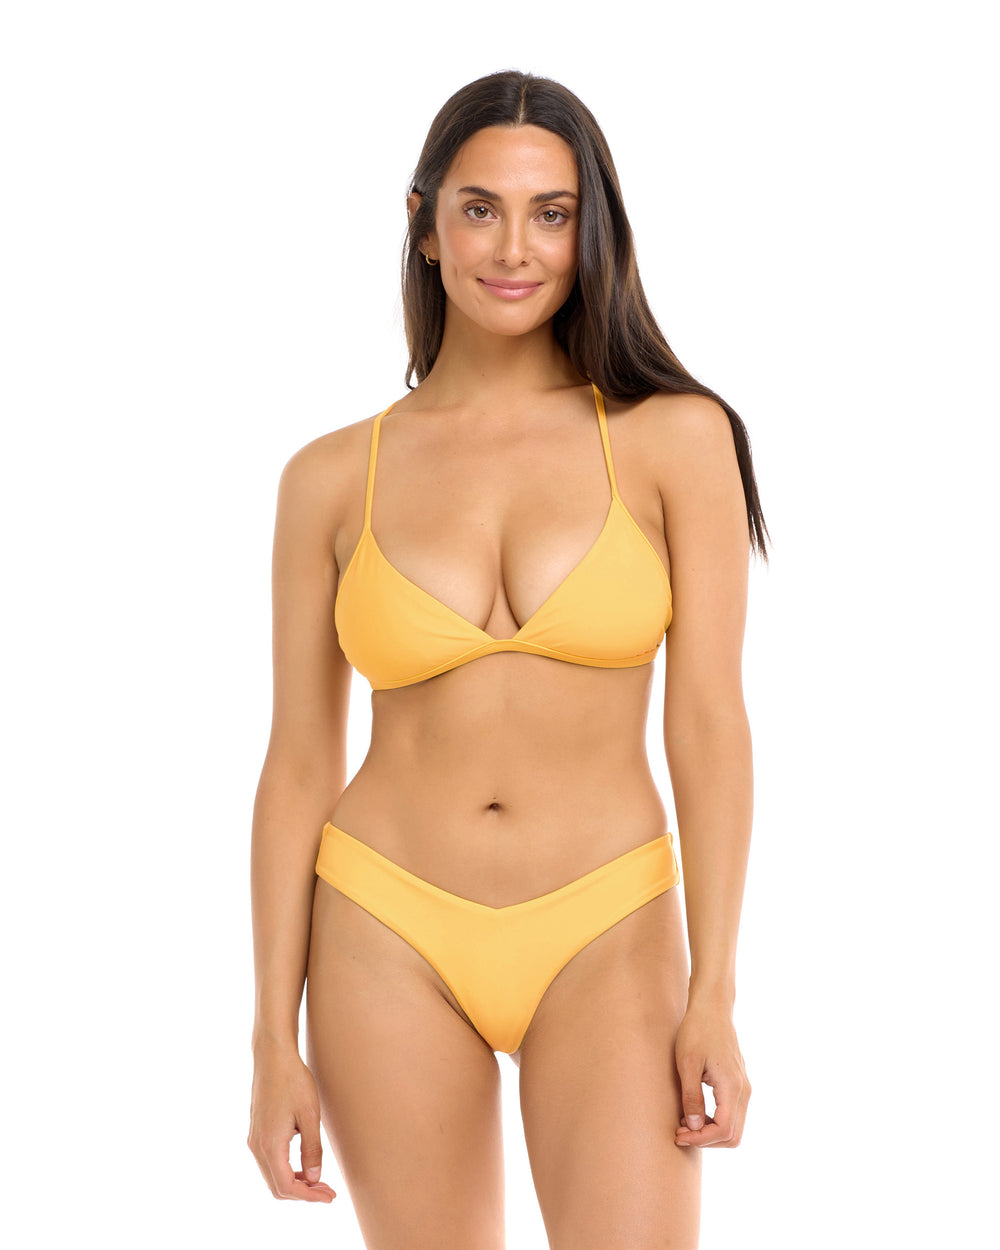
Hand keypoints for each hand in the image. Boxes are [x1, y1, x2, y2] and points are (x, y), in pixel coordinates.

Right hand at [248, 1042, 336, 1201]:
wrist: (273, 1057)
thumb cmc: (293, 1081)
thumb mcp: (310, 1115)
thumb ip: (312, 1150)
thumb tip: (314, 1179)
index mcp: (270, 1145)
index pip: (286, 1186)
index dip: (309, 1197)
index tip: (329, 1196)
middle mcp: (257, 1147)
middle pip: (277, 1187)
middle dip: (303, 1194)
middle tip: (328, 1191)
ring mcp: (254, 1139)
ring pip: (272, 1176)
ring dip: (295, 1183)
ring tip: (320, 1181)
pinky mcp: (256, 1132)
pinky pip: (269, 1163)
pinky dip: (286, 1171)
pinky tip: (304, 1165)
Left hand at [673, 1001, 750, 1147]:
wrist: (712, 1008)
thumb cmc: (696, 1031)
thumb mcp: (687, 1063)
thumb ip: (692, 1096)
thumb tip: (693, 1127)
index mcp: (732, 1086)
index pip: (724, 1130)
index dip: (701, 1139)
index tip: (678, 1134)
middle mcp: (743, 1091)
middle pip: (733, 1136)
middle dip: (707, 1141)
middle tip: (680, 1132)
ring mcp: (743, 1088)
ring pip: (734, 1128)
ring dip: (711, 1133)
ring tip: (684, 1123)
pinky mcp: (738, 1084)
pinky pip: (732, 1115)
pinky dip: (715, 1122)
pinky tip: (694, 1112)